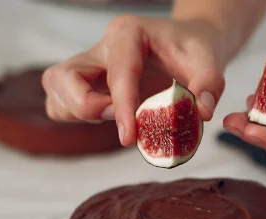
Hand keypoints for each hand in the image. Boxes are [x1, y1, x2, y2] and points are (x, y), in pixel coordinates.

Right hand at [42, 16, 226, 145]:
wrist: (187, 44)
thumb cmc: (195, 50)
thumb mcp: (210, 61)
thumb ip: (210, 84)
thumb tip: (203, 112)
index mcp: (128, 33)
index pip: (117, 74)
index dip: (122, 109)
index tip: (130, 138)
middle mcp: (101, 47)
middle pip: (64, 77)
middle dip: (86, 106)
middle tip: (122, 120)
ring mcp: (89, 63)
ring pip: (55, 88)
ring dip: (77, 112)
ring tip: (117, 118)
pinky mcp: (86, 81)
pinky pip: (60, 101)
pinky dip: (75, 116)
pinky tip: (109, 119)